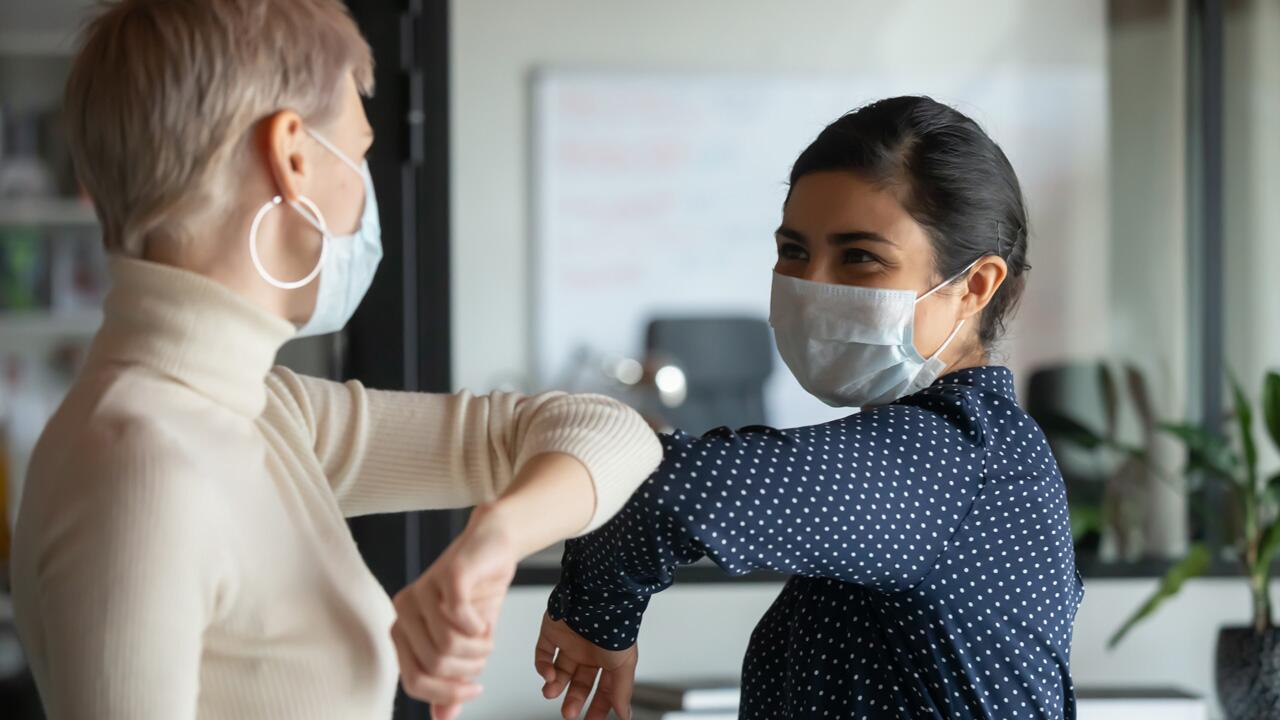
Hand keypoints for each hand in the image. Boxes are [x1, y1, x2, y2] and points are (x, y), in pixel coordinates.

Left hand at [392, 504, 517, 718]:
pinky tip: (485, 621)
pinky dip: (479, 628)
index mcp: (402, 629)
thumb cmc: (478, 593)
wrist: (495, 545)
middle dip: (469, 670)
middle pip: (435, 666)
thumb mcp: (466, 644)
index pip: (414, 682)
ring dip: (478, 650)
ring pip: (449, 645)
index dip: (448, 694)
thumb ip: (451, 679)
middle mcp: (404, 609)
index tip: (475, 689)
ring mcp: (423, 590)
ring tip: (487, 637)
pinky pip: (459, 618)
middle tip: (484, 655)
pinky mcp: (446, 575)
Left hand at [535, 612, 637, 719]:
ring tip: (551, 693)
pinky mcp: (552, 632)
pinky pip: (543, 653)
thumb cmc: (615, 625)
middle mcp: (589, 650)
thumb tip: (624, 715)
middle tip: (569, 714)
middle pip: (579, 683)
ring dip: (554, 686)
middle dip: (574, 700)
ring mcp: (570, 641)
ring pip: (559, 671)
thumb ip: (621, 691)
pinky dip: (542, 667)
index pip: (603, 688)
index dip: (598, 706)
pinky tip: (548, 675)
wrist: (597, 597)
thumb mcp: (624, 664)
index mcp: (608, 658)